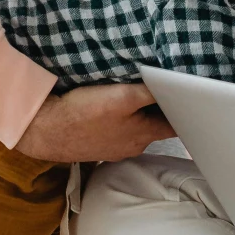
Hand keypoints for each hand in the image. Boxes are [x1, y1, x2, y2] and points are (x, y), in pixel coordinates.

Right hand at [17, 83, 173, 164]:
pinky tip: (112, 108)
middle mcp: (133, 146)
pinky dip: (120, 119)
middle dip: (161, 108)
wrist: (45, 130)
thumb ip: (150, 92)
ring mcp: (115, 148)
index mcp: (144, 135)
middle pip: (156, 125)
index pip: (176, 124)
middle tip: (163, 86)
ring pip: (136, 127)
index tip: (189, 94)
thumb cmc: (84, 113)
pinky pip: (117, 130)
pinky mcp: (99, 144)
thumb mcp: (122, 97)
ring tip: (137, 93)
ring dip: (138, 113)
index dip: (184, 109)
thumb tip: (174, 85)